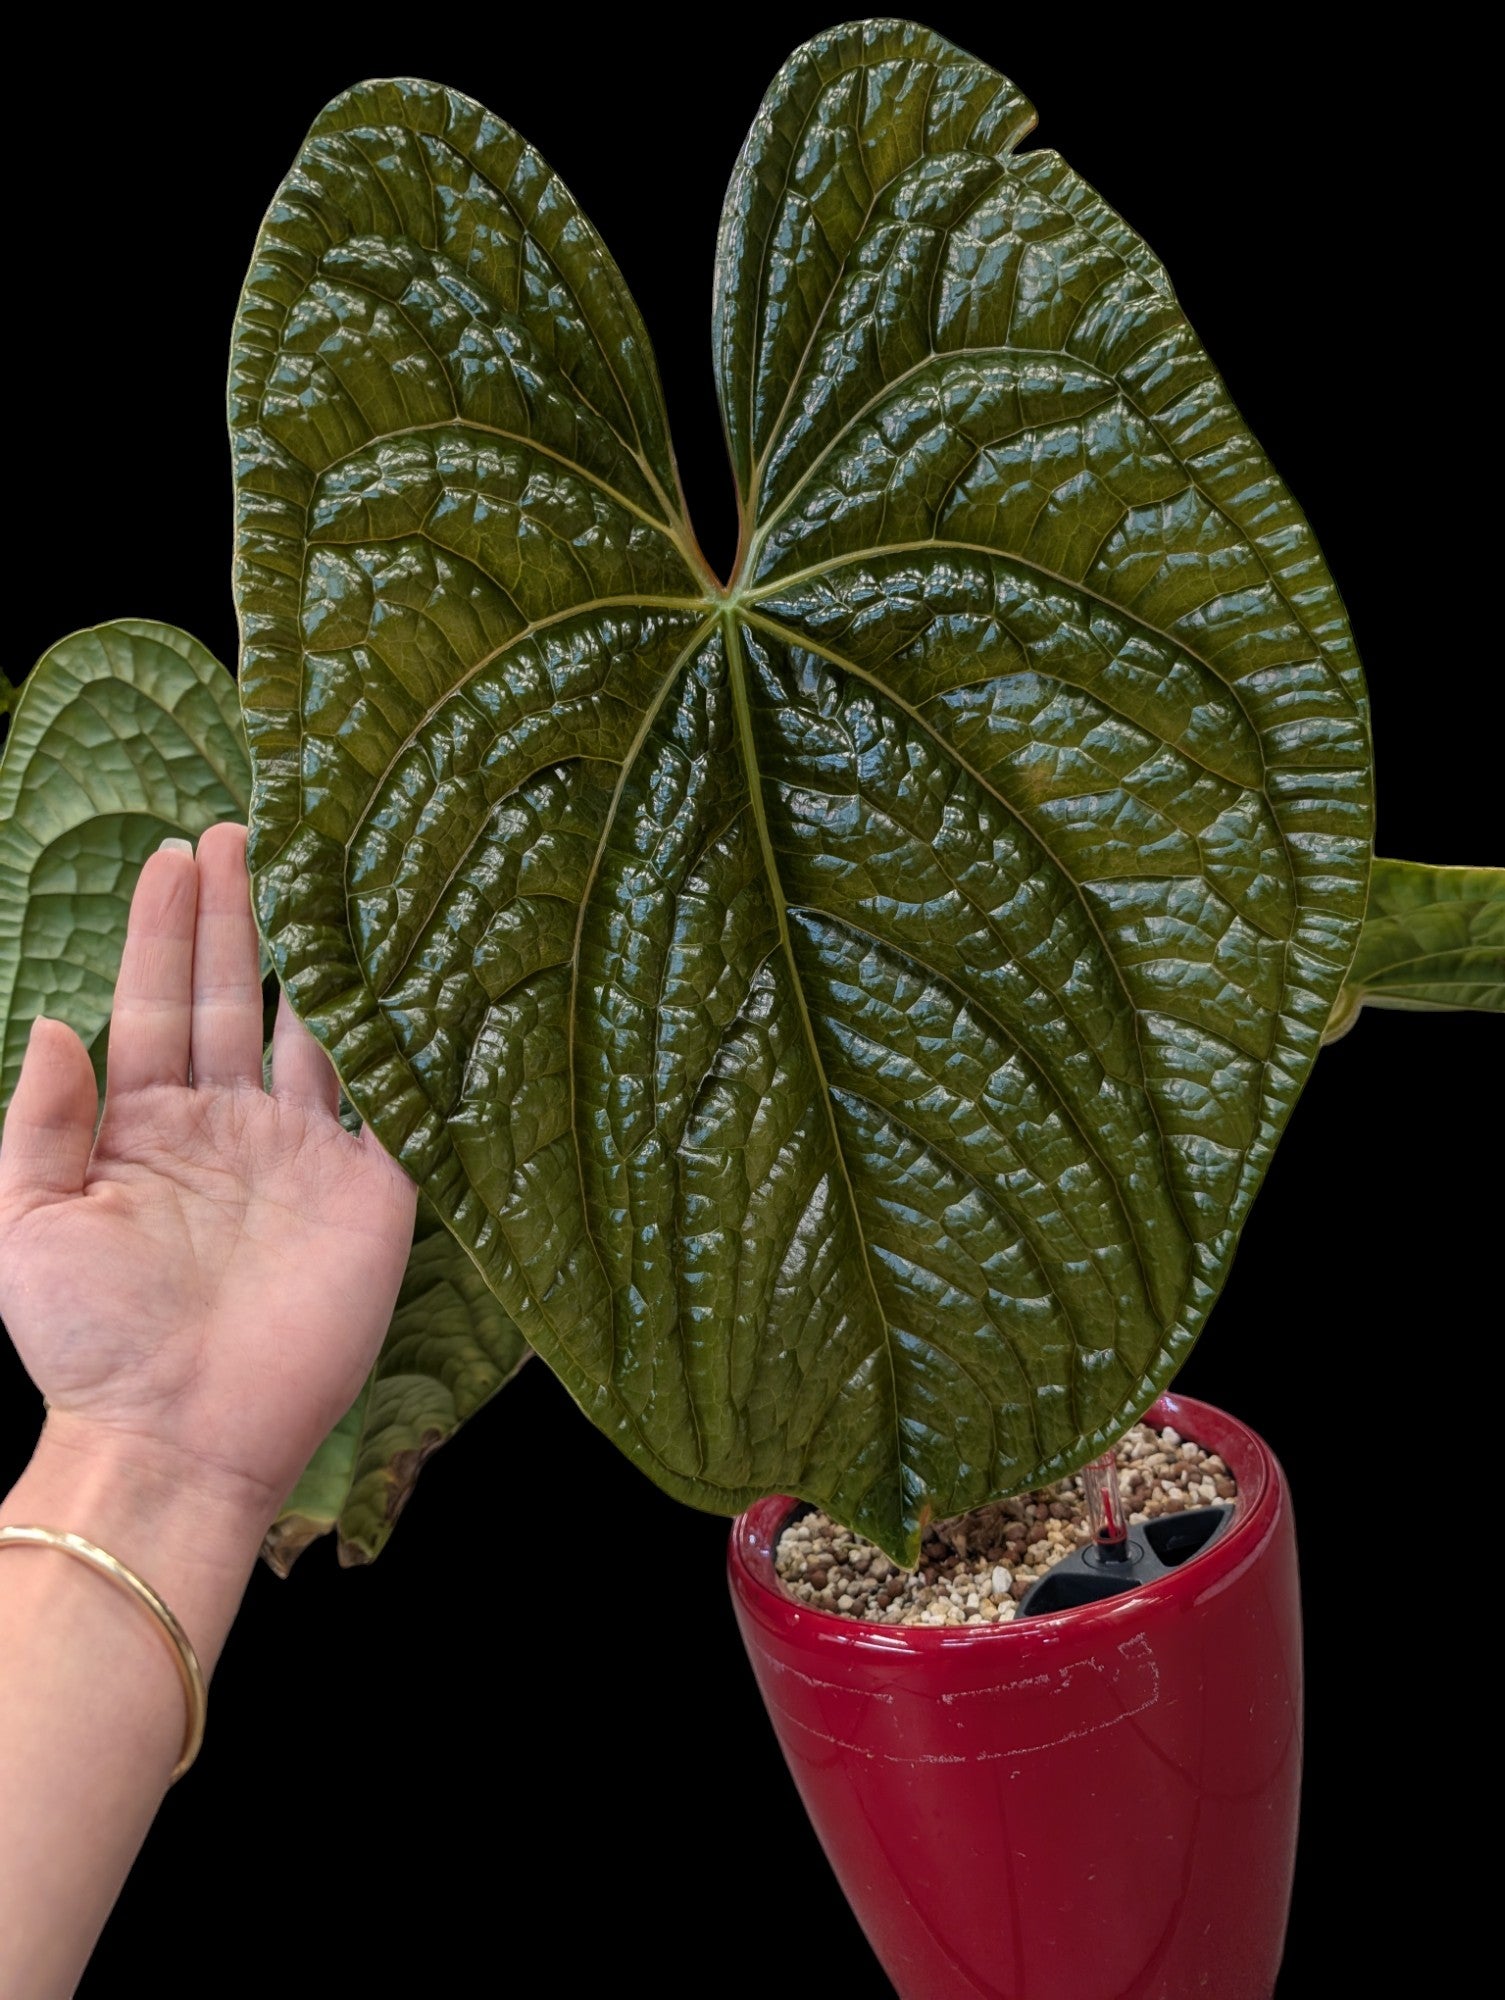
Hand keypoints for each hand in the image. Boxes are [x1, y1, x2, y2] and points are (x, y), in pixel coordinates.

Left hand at [0, 824, 417, 1528]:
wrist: (180, 1436)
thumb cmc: (91, 1342)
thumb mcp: (28, 1228)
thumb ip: (37, 1125)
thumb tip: (45, 1024)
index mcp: (144, 1128)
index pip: (152, 1004)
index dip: (162, 930)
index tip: (172, 853)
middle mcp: (227, 1127)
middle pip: (232, 997)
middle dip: (234, 915)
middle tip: (240, 830)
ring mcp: (303, 1153)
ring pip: (313, 1030)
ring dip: (317, 956)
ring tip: (322, 872)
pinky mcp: (370, 1189)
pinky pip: (388, 1100)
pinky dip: (400, 1040)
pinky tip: (406, 975)